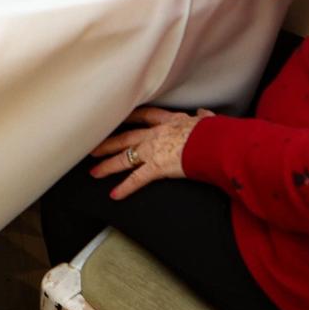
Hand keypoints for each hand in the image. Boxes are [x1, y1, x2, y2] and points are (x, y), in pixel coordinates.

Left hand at [87, 106, 208, 199]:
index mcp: (169, 121)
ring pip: (124, 157)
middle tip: (93, 147)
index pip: (145, 115)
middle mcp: (156, 133)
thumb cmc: (215, 132)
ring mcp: (154, 149)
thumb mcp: (208, 121)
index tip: (118, 118)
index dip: (130, 117)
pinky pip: (136, 179)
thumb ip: (203, 118)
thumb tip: (204, 114)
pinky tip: (114, 195)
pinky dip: (124, 188)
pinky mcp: (157, 167)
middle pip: (126, 137)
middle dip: (108, 143)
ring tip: (94, 172)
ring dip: (107, 165)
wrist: (215, 142)